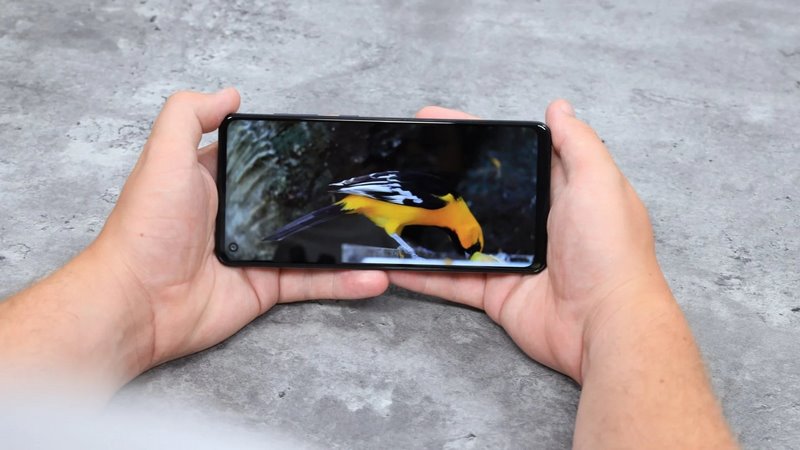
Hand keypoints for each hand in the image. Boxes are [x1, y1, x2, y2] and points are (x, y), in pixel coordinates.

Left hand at [93, 89, 388, 372]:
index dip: (291, 151)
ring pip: (313, 244)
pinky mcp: (266, 288)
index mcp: (217, 182)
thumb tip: (230, 93)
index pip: (261, 160)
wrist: (138, 303)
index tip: (330, 145)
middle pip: (294, 201)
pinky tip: (373, 275)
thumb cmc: (146, 229)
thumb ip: (189, 116)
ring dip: (348, 241)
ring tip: (385, 236)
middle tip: (371, 190)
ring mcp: (256, 253)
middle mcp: (239, 216)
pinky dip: (343, 281)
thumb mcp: (164, 157)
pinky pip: (312, 281)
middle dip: (331, 196)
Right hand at [389, 103, 668, 381]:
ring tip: (390, 206)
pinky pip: (453, 281)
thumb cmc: (608, 250)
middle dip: (442, 177)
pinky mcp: (496, 293)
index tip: (438, 123)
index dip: (476, 138)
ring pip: (459, 237)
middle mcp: (534, 224)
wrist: (605, 325)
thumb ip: (577, 143)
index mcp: (560, 192)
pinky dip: (424, 274)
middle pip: (479, 193)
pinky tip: (395, 262)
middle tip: (403, 159)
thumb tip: (559, 107)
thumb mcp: (598, 183)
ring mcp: (512, 260)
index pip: (511, 156)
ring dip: (427, 224)